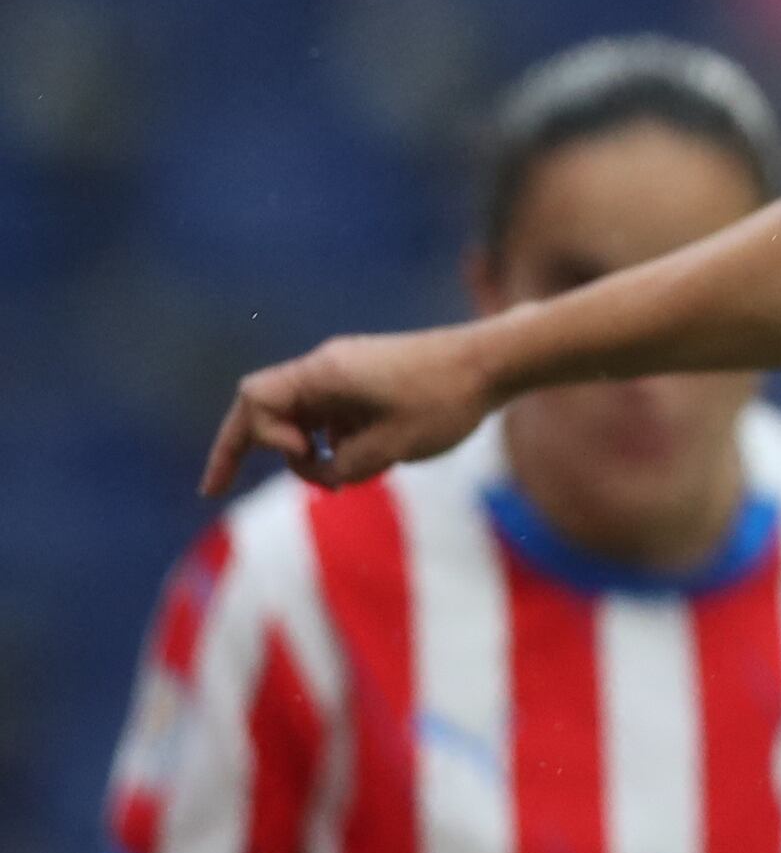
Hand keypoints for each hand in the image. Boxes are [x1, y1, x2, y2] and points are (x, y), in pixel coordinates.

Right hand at [205, 325, 501, 496]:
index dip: (255, 439)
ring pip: (301, 417)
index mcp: (323, 372)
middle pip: (264, 407)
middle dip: (241, 449)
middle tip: (212, 489)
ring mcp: (348, 373)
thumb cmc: (444, 401)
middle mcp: (327, 367)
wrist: (496, 363)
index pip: (253, 401)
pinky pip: (331, 415)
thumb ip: (340, 466)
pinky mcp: (369, 383)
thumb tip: (328, 471)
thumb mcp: (386, 448)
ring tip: (342, 481)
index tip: (304, 455)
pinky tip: (362, 466)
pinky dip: (332, 442)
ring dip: (306, 453)